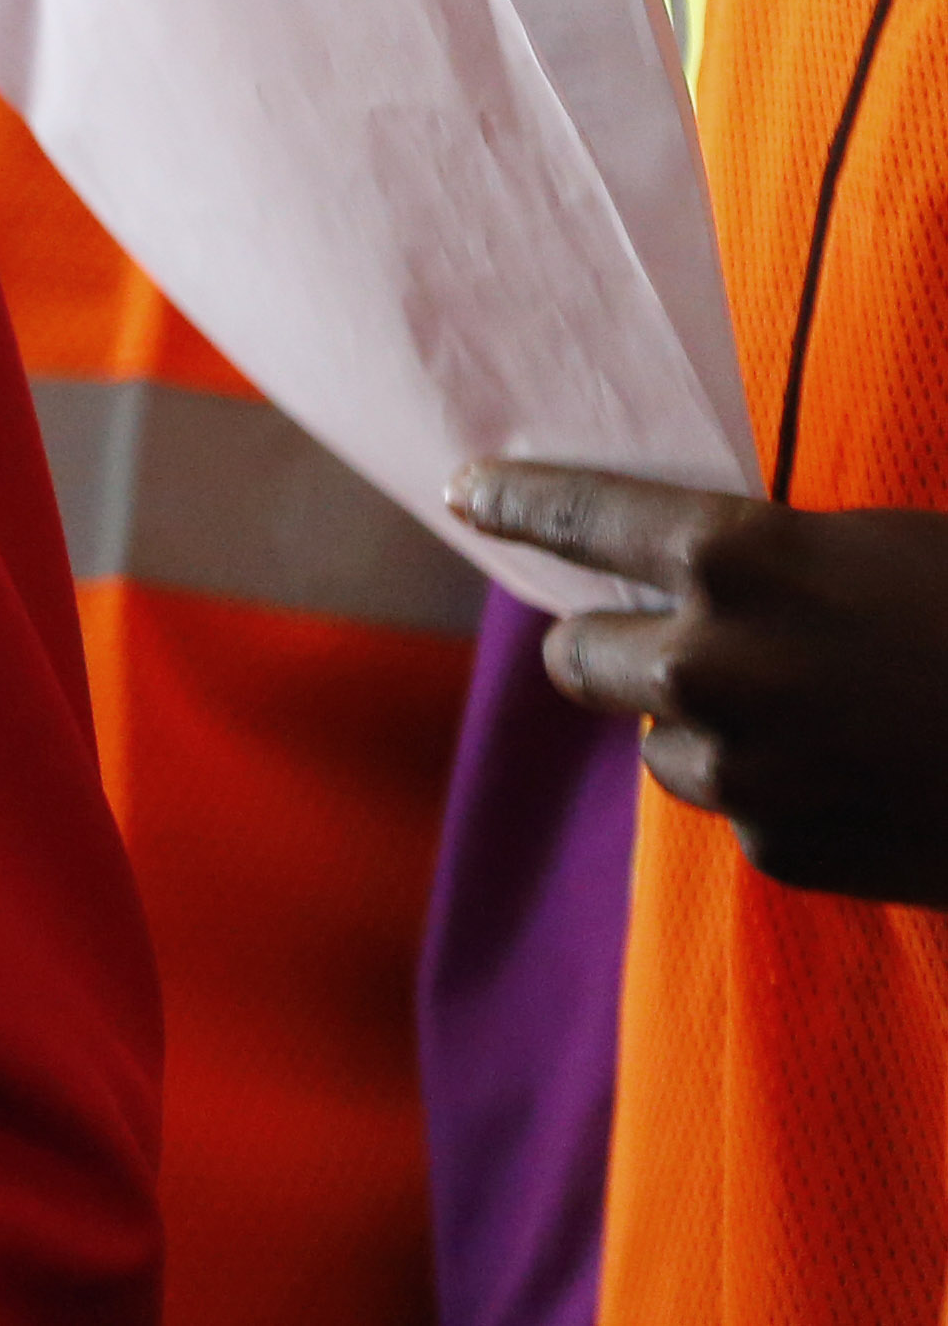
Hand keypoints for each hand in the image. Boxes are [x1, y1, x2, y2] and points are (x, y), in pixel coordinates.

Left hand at [455, 459, 947, 907]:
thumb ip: (762, 562)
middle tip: (642, 635)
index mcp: (737, 556)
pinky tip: (864, 775)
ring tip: (821, 715)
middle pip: (577, 658)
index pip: (577, 514)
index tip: (466, 492)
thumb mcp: (875, 551)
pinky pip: (741, 807)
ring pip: (663, 743)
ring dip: (706, 729)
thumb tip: (675, 571)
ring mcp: (739, 765)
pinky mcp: (778, 848)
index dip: (516, 501)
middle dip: (604, 646)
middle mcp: (709, 661)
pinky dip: (778, 792)